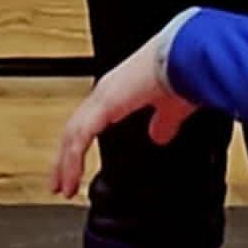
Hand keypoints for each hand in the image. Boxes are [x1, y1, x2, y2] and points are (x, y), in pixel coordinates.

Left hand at [50, 33, 198, 197]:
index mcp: (119, 92)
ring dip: (65, 165)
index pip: (90, 123)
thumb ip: (164, 122)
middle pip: (74, 131)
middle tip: (60, 184)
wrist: (187, 58)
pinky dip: (72, 161)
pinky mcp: (103, 105)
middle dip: (65, 159)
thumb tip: (160, 136)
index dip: (81, 146)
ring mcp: (101, 98)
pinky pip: (80, 139)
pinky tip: (71, 179)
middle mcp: (105, 93)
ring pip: (72, 136)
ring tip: (62, 189)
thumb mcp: (172, 108)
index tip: (79, 167)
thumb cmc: (183, 75)